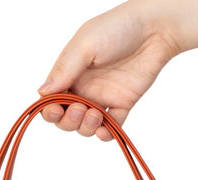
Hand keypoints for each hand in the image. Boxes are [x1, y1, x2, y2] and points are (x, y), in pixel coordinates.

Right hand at [37, 1, 179, 140]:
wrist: (155, 28)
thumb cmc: (118, 28)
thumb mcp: (85, 44)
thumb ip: (64, 70)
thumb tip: (42, 92)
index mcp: (71, 73)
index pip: (52, 100)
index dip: (50, 110)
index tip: (56, 110)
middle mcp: (84, 88)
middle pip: (67, 118)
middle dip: (69, 121)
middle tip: (80, 109)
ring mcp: (103, 98)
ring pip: (86, 126)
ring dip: (86, 127)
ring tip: (96, 114)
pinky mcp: (123, 104)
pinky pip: (111, 127)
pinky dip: (106, 134)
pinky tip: (105, 129)